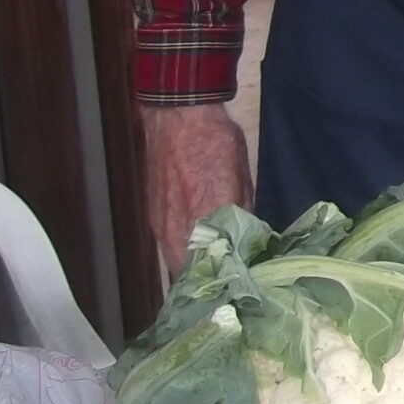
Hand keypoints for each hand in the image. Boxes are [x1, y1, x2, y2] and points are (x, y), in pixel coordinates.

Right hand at [143, 103, 250, 273]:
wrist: (177, 116)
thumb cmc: (215, 141)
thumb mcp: (241, 176)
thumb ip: (243, 212)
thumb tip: (250, 239)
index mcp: (206, 215)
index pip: (212, 264)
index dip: (224, 279)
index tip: (239, 287)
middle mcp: (178, 225)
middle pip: (189, 271)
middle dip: (206, 281)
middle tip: (226, 286)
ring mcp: (160, 223)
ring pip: (176, 262)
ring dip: (192, 271)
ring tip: (213, 275)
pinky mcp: (153, 216)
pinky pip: (168, 246)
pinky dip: (182, 254)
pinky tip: (197, 253)